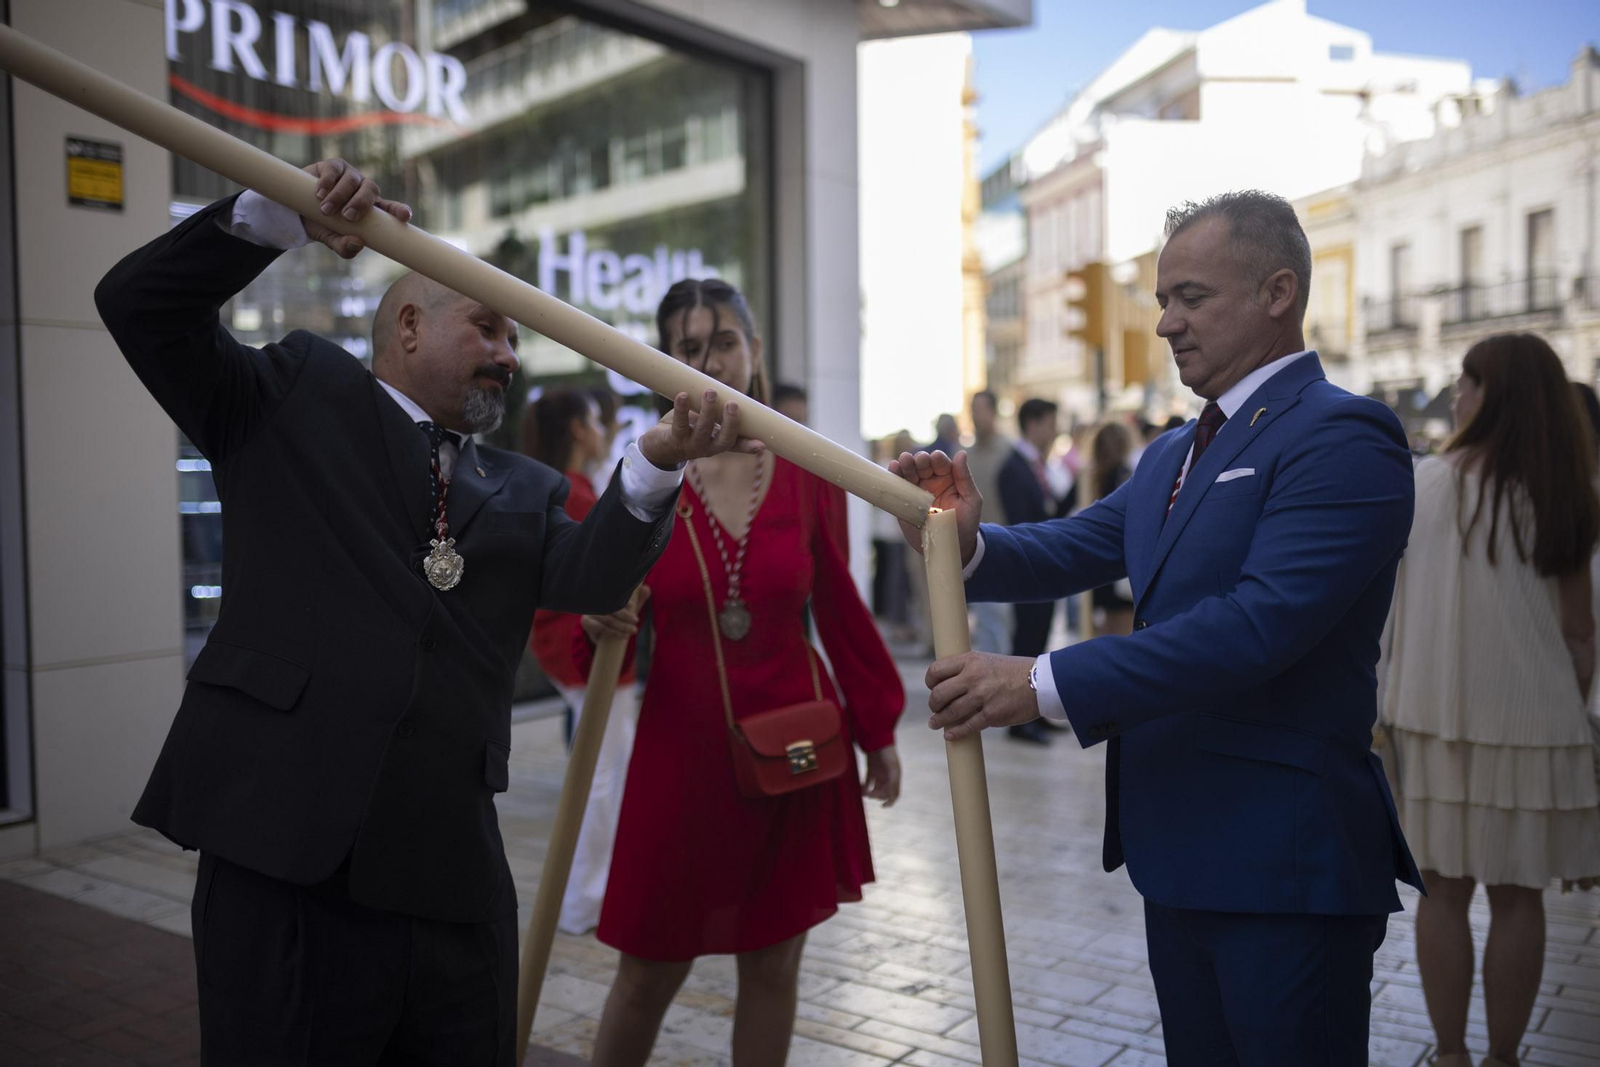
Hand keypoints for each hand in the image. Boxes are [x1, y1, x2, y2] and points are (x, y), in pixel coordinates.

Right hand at [299, 158, 412, 258]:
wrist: (297, 212)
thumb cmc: (322, 226)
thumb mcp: (333, 240)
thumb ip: (345, 247)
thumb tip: (357, 243)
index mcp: (371, 208)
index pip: (390, 207)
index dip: (398, 210)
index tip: (404, 216)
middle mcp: (363, 189)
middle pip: (371, 190)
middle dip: (361, 203)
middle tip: (347, 216)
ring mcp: (349, 175)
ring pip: (352, 180)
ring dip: (340, 195)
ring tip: (326, 209)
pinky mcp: (332, 166)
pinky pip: (335, 169)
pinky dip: (328, 181)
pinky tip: (320, 193)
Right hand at [580, 587, 649, 643]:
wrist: (600, 632)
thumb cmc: (616, 614)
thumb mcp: (627, 606)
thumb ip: (637, 597)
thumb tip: (646, 589)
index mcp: (603, 592)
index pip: (613, 595)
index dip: (623, 600)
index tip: (632, 606)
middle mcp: (594, 599)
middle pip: (611, 607)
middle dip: (625, 615)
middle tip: (636, 621)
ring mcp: (589, 610)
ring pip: (607, 619)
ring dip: (621, 626)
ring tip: (633, 630)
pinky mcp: (586, 622)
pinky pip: (601, 628)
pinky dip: (614, 632)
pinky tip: (624, 635)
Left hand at [637, 390, 765, 469]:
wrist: (658, 446)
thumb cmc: (687, 429)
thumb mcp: (705, 422)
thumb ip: (715, 411)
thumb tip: (724, 390)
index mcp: (719, 442)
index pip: (737, 445)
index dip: (749, 445)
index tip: (762, 444)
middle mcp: (708, 447)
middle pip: (724, 439)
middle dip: (730, 422)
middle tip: (732, 404)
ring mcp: (691, 445)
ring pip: (703, 430)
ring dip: (707, 410)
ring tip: (710, 392)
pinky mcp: (674, 439)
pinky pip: (679, 423)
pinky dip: (682, 408)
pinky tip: (682, 395)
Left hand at [861, 746, 900, 806]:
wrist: (878, 739)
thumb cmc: (887, 754)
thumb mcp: (892, 769)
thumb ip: (893, 783)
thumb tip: (891, 797)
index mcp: (895, 777)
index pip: (894, 794)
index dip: (890, 802)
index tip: (882, 806)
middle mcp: (887, 777)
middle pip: (882, 792)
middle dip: (876, 796)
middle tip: (868, 794)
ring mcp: (879, 773)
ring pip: (874, 788)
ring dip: (869, 792)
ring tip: (862, 792)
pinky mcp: (871, 769)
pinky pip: (867, 781)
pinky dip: (864, 786)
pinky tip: (860, 787)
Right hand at [888, 449, 981, 564]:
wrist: (951, 546)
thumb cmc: (966, 522)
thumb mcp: (971, 500)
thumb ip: (965, 478)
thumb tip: (961, 454)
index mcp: (947, 477)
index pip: (940, 461)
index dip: (937, 458)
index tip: (935, 458)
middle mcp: (930, 480)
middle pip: (921, 463)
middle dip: (919, 459)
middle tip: (918, 461)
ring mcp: (916, 491)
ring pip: (907, 472)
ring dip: (904, 464)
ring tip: (902, 461)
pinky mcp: (904, 502)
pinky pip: (897, 488)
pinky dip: (893, 477)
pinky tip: (893, 468)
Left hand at [926, 652, 1039, 741]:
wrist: (1041, 682)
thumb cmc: (1013, 672)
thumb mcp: (987, 661)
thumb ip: (967, 669)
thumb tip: (947, 685)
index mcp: (970, 661)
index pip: (936, 670)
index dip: (930, 682)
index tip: (933, 688)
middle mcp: (973, 677)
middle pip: (939, 693)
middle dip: (933, 704)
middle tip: (935, 708)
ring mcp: (982, 696)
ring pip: (950, 712)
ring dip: (939, 720)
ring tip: (935, 723)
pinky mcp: (992, 714)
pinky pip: (967, 726)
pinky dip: (955, 733)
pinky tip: (949, 735)